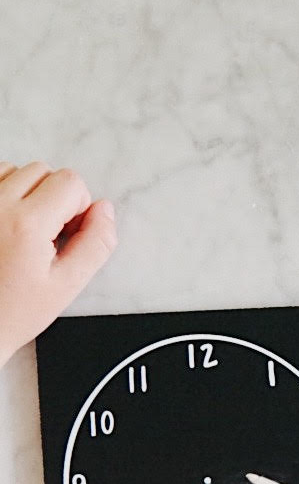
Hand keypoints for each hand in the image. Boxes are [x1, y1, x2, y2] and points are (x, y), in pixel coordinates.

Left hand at [0, 162, 116, 365]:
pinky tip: (6, 223)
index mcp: (26, 224)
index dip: (78, 208)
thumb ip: (95, 244)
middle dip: (53, 198)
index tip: (65, 236)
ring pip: (15, 170)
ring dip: (26, 192)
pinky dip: (4, 192)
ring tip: (22, 230)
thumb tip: (105, 210)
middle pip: (43, 170)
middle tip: (45, 237)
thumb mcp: (66, 285)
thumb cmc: (11, 313)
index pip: (70, 182)